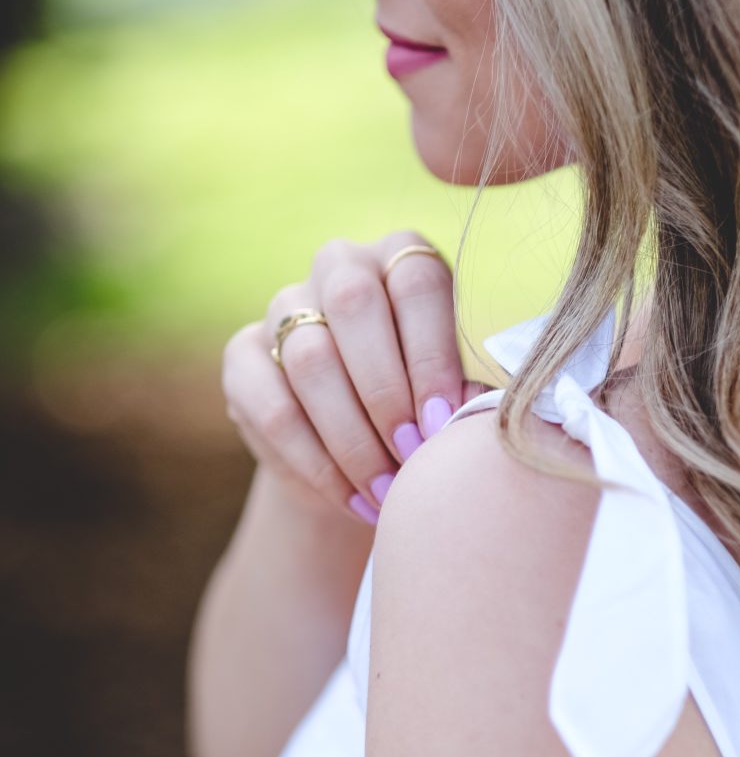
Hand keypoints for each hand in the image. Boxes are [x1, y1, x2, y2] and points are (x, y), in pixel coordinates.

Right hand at [222, 231, 493, 526]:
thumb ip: (469, 391)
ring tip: (388, 490)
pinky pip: (274, 408)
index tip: (444, 423)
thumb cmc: (430, 412)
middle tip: (413, 453)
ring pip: (309, 359)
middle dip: (386, 390)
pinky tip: (354, 499)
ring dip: (353, 436)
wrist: (364, 454)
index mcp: (404, 258)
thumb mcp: (457, 394)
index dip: (432, 356)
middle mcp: (341, 266)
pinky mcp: (242, 354)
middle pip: (353, 305)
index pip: (417, 284)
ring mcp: (285, 306)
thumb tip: (480, 410)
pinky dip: (317, 464)